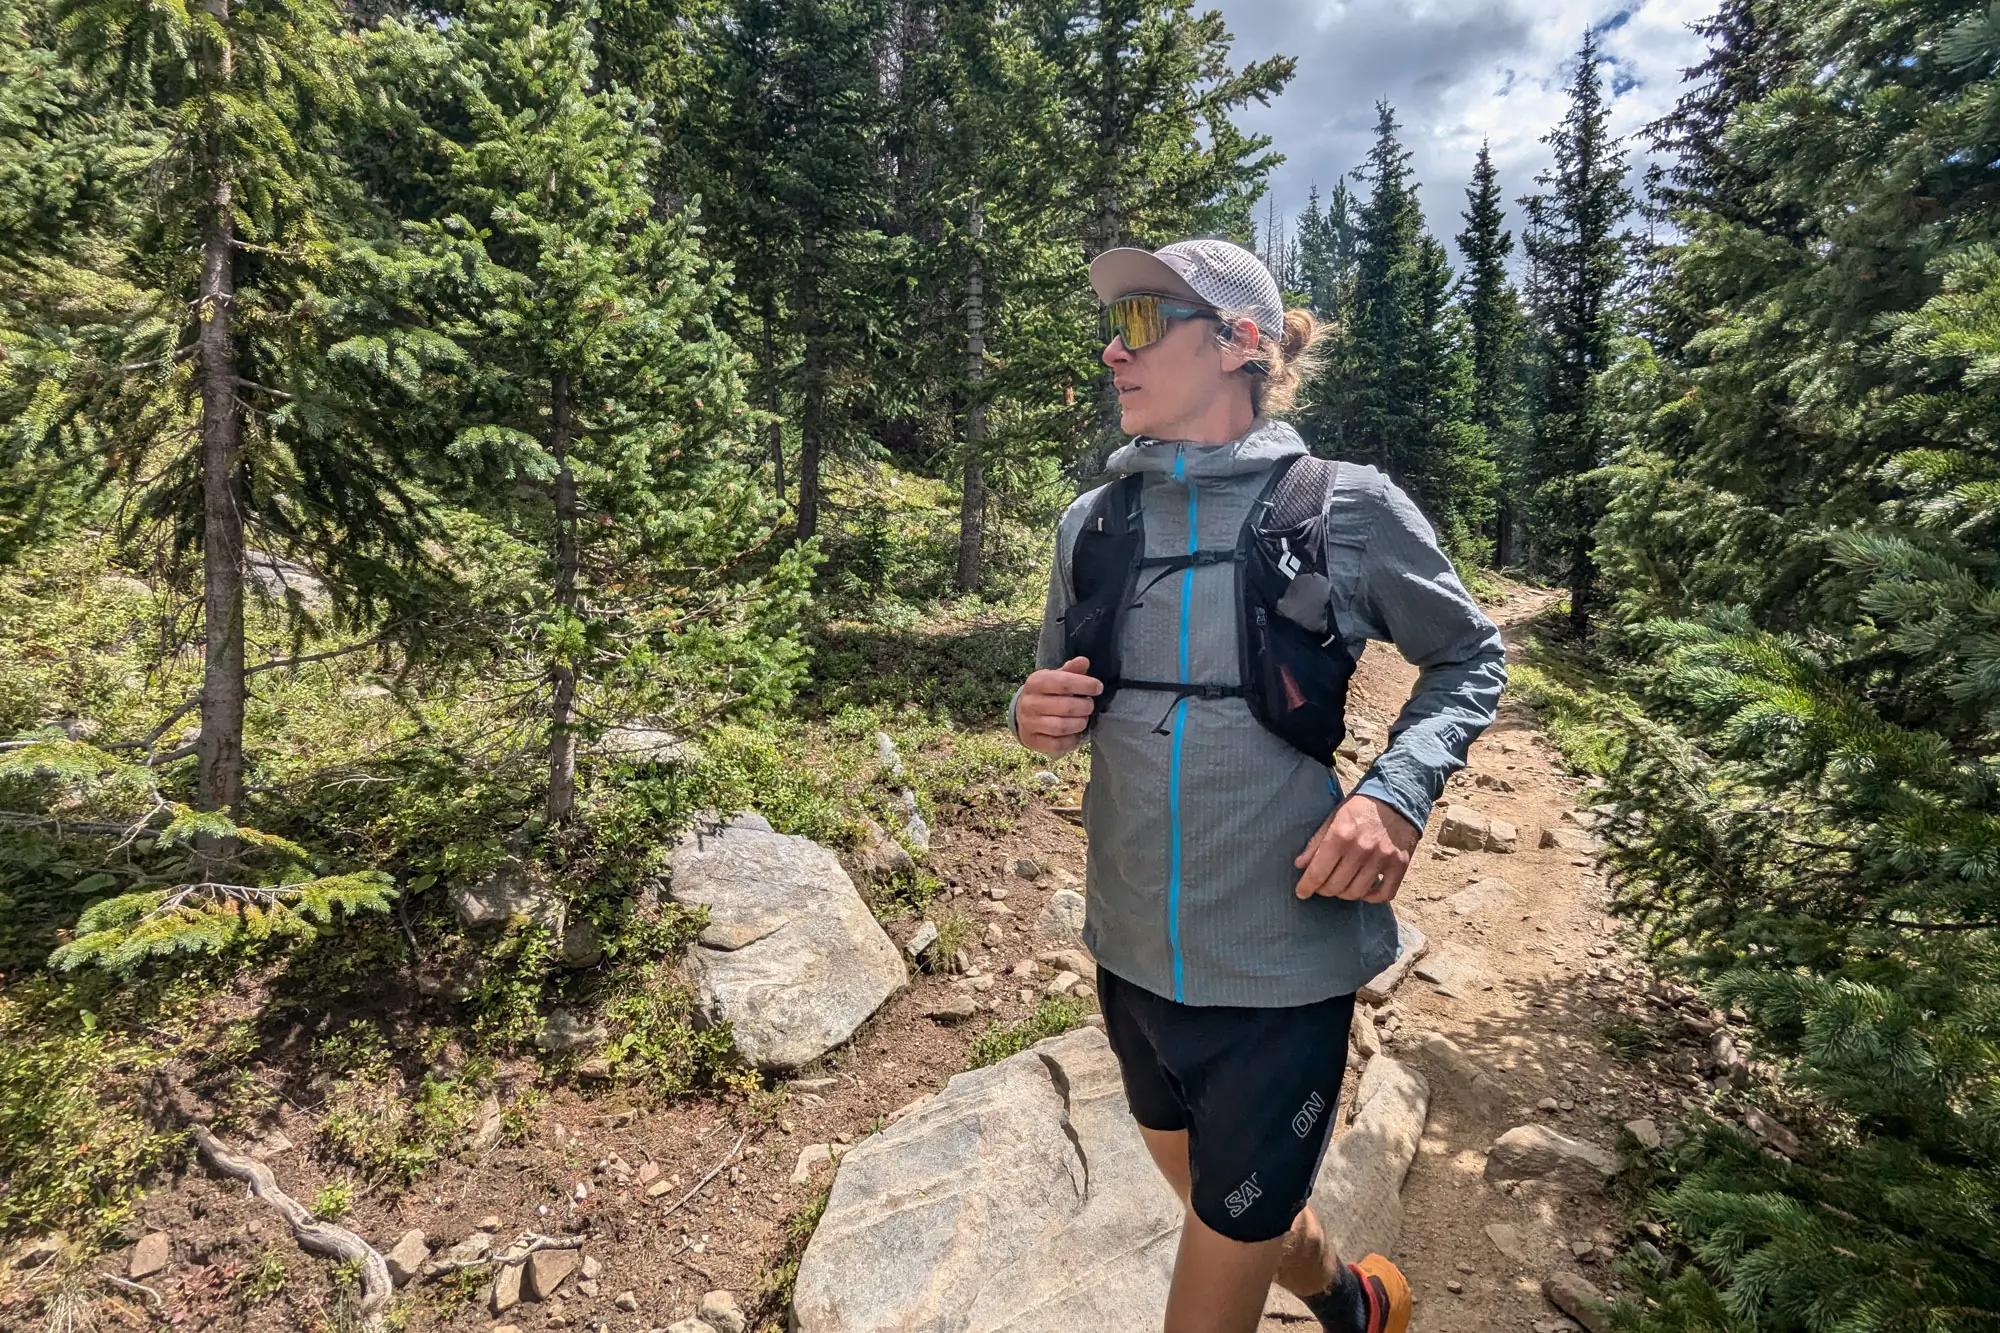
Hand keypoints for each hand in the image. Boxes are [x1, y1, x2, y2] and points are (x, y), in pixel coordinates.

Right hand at [1014, 656, 1103, 755]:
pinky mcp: (1032, 741)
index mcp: (1035, 682)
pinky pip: (1057, 744)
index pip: (1063, 683)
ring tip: (1084, 718)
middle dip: (1085, 707)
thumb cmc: (1046, 693)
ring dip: (1079, 723)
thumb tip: (1084, 661)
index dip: (1084, 685)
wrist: (1022, 713)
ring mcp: (1028, 723)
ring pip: (1061, 727)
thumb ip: (1071, 671)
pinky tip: (1075, 733)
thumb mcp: (1055, 677)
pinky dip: (1071, 740)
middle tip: (1090, 705)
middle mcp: (1029, 702)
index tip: (1098, 688)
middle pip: (1065, 707)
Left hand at [1293, 794, 1419, 903]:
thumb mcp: (1333, 818)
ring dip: (1344, 894)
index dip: (1306, 887)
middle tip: (1322, 885)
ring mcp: (1382, 858)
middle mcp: (1361, 849)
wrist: (1397, 798)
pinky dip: (1371, 898)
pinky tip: (1364, 890)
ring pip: (1357, 892)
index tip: (1301, 893)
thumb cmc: (1359, 808)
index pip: (1318, 873)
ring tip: (1341, 886)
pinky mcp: (1400, 865)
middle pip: (1335, 886)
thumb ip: (1315, 843)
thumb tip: (1300, 865)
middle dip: (1323, 890)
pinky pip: (1384, 894)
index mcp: (1340, 835)